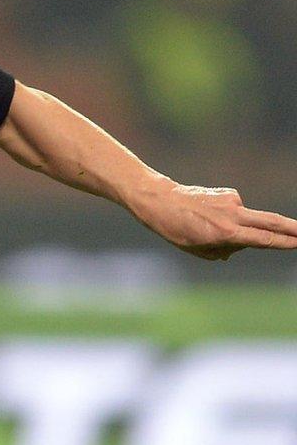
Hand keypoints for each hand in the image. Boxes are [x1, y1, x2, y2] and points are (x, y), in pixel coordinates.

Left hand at [137, 183, 296, 260]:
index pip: (262, 239)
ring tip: (205, 229)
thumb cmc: (177, 229)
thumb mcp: (199, 250)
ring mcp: (232, 201)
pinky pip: (235, 212)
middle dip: (292, 229)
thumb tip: (245, 244)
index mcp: (225, 233)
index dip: (283, 242)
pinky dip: (227, 219)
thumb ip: (225, 251)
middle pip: (270, 222)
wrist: (161, 201)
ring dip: (236, 230)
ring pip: (248, 221)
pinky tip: (206, 217)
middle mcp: (232, 215)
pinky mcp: (229, 193)